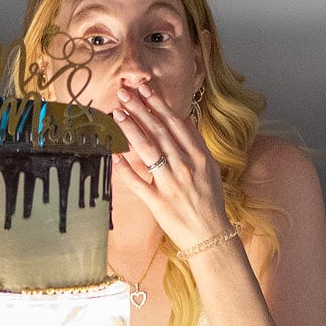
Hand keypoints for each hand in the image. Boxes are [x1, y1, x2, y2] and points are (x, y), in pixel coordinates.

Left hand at [113, 79, 229, 248]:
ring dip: (131, 129)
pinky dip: (125, 168)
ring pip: (148, 150)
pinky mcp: (159, 203)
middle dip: (140, 110)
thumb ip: (197, 143)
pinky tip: (113, 154)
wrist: (211, 235)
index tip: (144, 90)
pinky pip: (138, 182)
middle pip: (159, 132)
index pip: (175, 124)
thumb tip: (186, 119)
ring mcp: (171, 184)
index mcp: (198, 156)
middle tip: (123, 93)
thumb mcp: (210, 168)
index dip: (158, 105)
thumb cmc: (210, 201)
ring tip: (117, 113)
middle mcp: (185, 167)